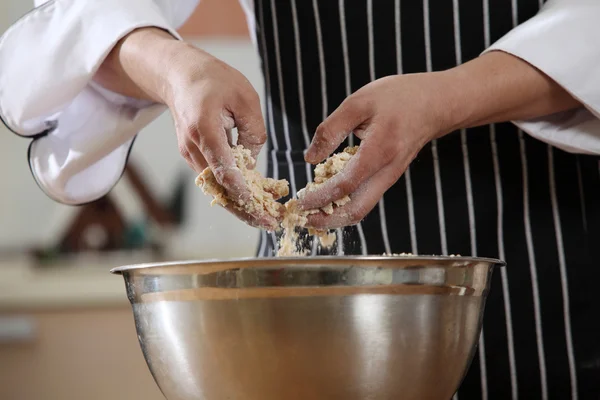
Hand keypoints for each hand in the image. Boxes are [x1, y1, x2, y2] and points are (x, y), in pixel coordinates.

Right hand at [97, 28, 276, 228]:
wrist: (180, 76)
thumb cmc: (215, 81)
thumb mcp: (246, 97)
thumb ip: (253, 131)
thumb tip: (252, 163)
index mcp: (204, 128)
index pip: (223, 168)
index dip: (243, 191)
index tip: (261, 207)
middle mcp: (192, 147)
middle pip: (218, 187)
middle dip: (244, 209)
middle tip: (269, 224)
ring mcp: (190, 154)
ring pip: (216, 188)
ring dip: (241, 204)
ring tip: (267, 217)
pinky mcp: (194, 158)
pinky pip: (215, 180)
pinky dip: (234, 192)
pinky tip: (256, 199)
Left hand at [297, 73, 452, 228]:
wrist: (435, 104)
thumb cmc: (398, 97)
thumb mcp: (359, 103)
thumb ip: (331, 129)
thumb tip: (310, 158)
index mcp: (379, 151)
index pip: (346, 186)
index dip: (320, 197)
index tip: (301, 202)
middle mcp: (387, 172)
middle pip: (357, 210)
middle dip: (328, 220)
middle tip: (304, 219)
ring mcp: (390, 177)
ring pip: (362, 208)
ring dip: (336, 215)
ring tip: (312, 213)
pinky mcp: (388, 177)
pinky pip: (366, 199)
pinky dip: (346, 205)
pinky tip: (328, 199)